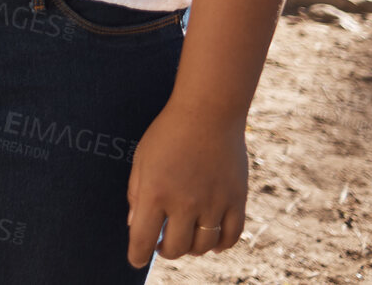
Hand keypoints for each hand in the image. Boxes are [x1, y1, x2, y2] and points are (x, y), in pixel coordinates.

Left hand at [126, 99, 247, 267]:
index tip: (135, 260)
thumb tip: (134, 226)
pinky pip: (231, 236)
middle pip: (175, 248)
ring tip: (184, 238)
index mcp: (154, 191)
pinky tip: (210, 240)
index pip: (142, 237)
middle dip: (164, 252)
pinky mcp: (236, 200)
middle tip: (160, 244)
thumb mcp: (142, 158)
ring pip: (203, 246)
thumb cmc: (168, 133)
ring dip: (191, 249)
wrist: (208, 111)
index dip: (137, 255)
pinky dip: (220, 245)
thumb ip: (136, 193)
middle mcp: (184, 202)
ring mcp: (213, 202)